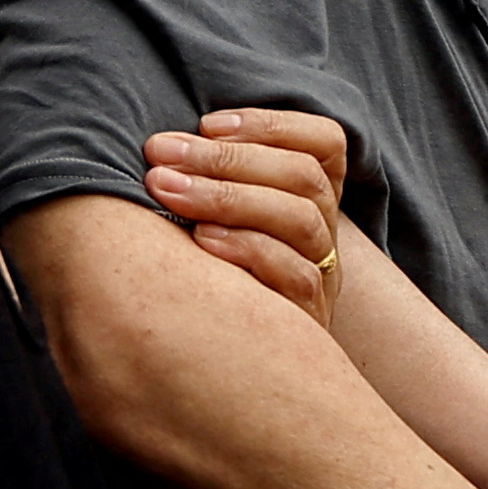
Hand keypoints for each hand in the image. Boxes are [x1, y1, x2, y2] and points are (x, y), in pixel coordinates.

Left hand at [145, 107, 348, 322]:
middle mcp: (325, 232)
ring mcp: (324, 276)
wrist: (225, 364)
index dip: (271, 125)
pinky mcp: (309, 319)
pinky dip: (246, 250)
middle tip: (162, 153)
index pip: (325, 143)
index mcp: (313, 197)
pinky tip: (200, 242)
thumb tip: (165, 140)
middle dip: (227, 158)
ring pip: (300, 220)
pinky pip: (296, 276)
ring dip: (228, 196)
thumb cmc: (207, 273)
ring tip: (169, 191)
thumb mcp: (216, 217)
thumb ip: (211, 176)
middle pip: (303, 177)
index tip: (208, 124)